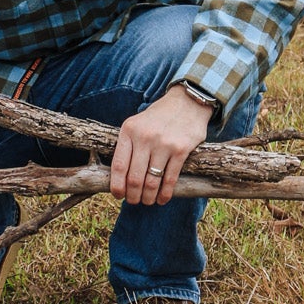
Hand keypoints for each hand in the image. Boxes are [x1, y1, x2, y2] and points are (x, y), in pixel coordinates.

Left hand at [110, 84, 212, 205]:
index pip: (118, 165)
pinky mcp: (181, 150)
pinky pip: (170, 179)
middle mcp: (145, 137)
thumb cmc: (158, 117)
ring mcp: (164, 144)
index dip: (117, 185)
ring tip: (148, 201)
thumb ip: (128, 146)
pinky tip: (162, 199)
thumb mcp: (137, 124)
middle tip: (134, 201)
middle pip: (134, 178)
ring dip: (148, 197)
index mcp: (129, 130)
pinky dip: (165, 194)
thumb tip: (119, 178)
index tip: (118, 195)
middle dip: (133, 195)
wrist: (187, 102)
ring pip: (151, 182)